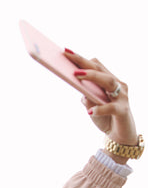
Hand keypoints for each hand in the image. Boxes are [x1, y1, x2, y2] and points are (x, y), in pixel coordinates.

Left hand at [64, 49, 137, 163]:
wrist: (120, 136)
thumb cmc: (105, 118)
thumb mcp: (91, 107)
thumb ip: (86, 96)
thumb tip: (78, 85)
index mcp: (109, 82)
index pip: (96, 65)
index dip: (81, 59)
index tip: (65, 51)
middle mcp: (117, 85)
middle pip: (100, 69)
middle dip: (83, 62)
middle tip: (67, 55)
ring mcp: (122, 97)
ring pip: (108, 82)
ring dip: (92, 77)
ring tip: (76, 75)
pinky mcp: (123, 111)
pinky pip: (111, 108)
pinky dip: (100, 109)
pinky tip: (90, 111)